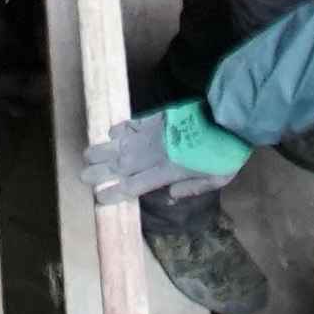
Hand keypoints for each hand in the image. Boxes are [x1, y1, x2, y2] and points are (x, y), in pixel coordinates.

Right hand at [86, 98, 243, 200]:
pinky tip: (110, 133)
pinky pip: (134, 123)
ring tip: (86, 156)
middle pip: (121, 165)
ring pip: (122, 144)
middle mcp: (155, 153)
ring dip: (103, 150)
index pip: (134, 185)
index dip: (114, 191)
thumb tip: (169, 197)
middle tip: (82, 177)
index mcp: (167, 171)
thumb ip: (191, 188)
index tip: (99, 197)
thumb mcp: (216, 179)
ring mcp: (155, 133)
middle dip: (100, 172)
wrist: (230, 118)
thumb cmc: (226, 153)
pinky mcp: (159, 117)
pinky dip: (120, 128)